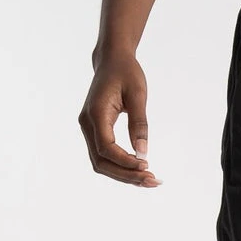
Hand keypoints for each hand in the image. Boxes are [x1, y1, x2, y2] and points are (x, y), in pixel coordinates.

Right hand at [78, 53, 160, 186]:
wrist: (112, 60)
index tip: (147, 165)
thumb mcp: (138, 94)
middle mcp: (87, 123)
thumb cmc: (126, 72)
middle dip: (126, 175)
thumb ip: (139, 123)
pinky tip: (140, 171)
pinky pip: (104, 156)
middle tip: (153, 181)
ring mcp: (89, 129)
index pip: (106, 147)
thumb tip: (143, 152)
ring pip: (101, 162)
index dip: (125, 161)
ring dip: (124, 175)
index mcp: (96, 113)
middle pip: (101, 161)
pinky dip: (121, 167)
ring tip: (149, 180)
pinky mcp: (95, 131)